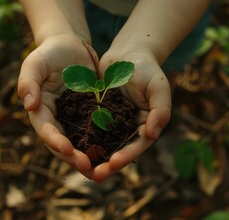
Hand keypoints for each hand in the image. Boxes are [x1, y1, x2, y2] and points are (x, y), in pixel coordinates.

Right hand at [17, 34, 96, 174]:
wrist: (70, 46)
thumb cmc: (49, 52)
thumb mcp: (35, 62)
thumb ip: (28, 82)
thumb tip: (29, 105)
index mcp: (41, 111)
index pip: (46, 130)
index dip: (55, 141)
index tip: (67, 149)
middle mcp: (56, 120)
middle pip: (63, 145)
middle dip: (74, 158)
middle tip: (88, 168)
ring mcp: (73, 120)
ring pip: (80, 144)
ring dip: (89, 159)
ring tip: (101, 171)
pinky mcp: (89, 116)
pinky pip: (95, 133)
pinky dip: (102, 144)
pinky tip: (115, 153)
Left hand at [91, 47, 171, 181]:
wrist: (127, 53)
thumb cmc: (147, 68)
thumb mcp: (158, 86)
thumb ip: (160, 109)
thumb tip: (152, 134)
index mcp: (145, 125)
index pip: (137, 145)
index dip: (126, 156)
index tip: (114, 163)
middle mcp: (128, 128)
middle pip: (118, 150)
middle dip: (107, 164)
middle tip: (95, 175)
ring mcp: (111, 122)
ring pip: (101, 144)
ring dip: (92, 157)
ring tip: (80, 167)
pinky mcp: (96, 114)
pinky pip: (87, 128)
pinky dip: (80, 138)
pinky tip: (68, 146)